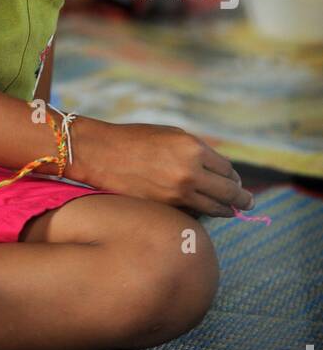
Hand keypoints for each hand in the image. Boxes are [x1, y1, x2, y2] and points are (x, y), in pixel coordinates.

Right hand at [69, 115, 253, 217]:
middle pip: (228, 192)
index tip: (236, 182)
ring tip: (232, 211)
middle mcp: (189, 171)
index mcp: (192, 148)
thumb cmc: (135, 139)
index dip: (233, 177)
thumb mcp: (171, 135)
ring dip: (226, 210)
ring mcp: (178, 193)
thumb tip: (219, 169)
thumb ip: (196, 151)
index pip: (226, 169)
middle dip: (241, 198)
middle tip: (247, 203)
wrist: (101, 153)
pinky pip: (193, 214)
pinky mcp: (165, 207)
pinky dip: (201, 214)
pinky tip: (203, 212)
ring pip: (215, 208)